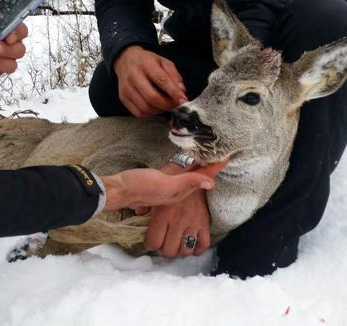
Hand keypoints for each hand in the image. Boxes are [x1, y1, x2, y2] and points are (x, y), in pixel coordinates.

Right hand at [101, 161, 225, 210]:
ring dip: (200, 167)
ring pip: (190, 175)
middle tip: (221, 155)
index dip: (215, 167)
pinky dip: (187, 167)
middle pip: (198, 176)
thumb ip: (187, 182)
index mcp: (181, 190)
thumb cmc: (140, 187)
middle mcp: (177, 189)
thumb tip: (211, 182)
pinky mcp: (160, 180)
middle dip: (210, 167)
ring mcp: (168, 185)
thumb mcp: (165, 184)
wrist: (118, 190)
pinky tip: (187, 163)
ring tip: (209, 157)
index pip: (203, 177)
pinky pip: (179, 173)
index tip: (227, 157)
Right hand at [113, 45, 187, 117]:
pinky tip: (155, 107)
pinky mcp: (123, 98)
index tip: (183, 100)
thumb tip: (181, 92)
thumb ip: (174, 76)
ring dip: (160, 110)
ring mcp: (127, 89)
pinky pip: (138, 113)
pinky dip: (150, 114)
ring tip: (166, 105)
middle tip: (176, 104)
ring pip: (145, 108)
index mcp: (146, 64)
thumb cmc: (147, 62)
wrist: (126, 61)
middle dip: (167, 105)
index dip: (174, 92)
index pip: (161, 80)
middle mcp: (134, 76)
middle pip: (152, 97)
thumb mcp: (164, 62)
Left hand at [139, 161, 227, 256]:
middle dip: (164, 248)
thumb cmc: (167, 178)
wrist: (192, 168)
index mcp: (163, 213)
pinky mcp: (204, 221)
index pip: (154, 242)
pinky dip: (197, 248)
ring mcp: (192, 221)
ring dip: (180, 250)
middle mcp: (178, 220)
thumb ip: (145, 204)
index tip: (152, 240)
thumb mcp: (153, 189)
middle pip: (169, 250)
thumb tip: (138, 213)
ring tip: (176, 244)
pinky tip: (191, 244)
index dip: (151, 244)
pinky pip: (204, 243)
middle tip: (164, 242)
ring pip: (185, 250)